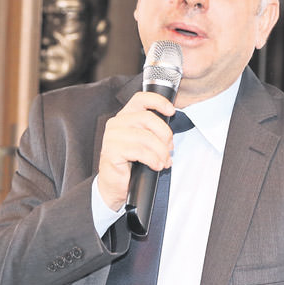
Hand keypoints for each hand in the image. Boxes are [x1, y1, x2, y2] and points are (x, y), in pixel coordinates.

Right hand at [97, 92, 174, 210]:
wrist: (114, 185)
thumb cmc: (130, 163)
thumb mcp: (144, 143)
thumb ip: (153, 131)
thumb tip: (169, 133)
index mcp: (124, 117)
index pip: (140, 99)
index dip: (158, 102)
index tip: (171, 111)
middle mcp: (116, 123)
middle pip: (147, 118)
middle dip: (164, 134)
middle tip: (169, 149)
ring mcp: (112, 137)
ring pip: (146, 137)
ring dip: (160, 151)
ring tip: (163, 162)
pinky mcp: (112, 151)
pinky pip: (140, 151)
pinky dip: (153, 159)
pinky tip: (155, 166)